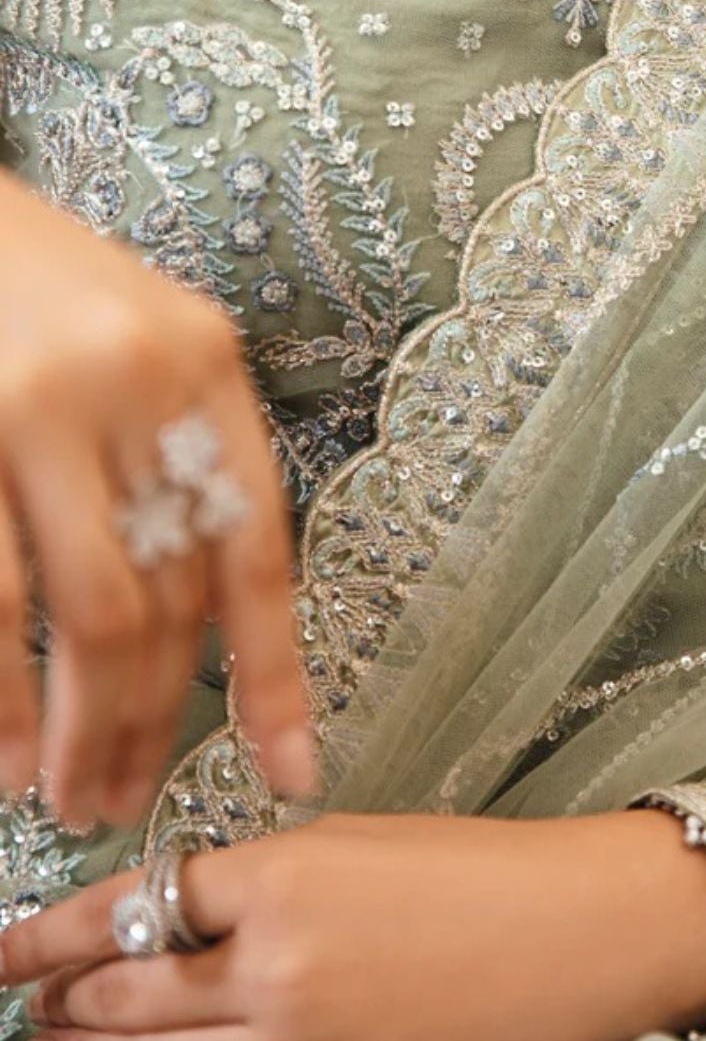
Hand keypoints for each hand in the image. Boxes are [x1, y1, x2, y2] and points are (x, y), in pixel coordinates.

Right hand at [0, 170, 312, 825]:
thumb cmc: (49, 292)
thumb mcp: (148, 346)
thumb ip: (182, 456)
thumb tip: (207, 626)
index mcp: (206, 363)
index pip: (258, 541)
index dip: (277, 668)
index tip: (292, 767)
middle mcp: (139, 382)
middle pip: (176, 592)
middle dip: (159, 718)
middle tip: (130, 797)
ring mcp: (44, 408)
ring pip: (95, 611)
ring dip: (88, 728)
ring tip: (74, 796)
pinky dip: (3, 692)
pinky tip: (7, 753)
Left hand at [3, 810, 705, 1040]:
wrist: (580, 935)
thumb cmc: (486, 874)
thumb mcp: (359, 842)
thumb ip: (263, 879)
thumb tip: (189, 912)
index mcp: (281, 881)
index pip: (129, 906)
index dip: (48, 929)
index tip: (6, 943)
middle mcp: (275, 974)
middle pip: (122, 999)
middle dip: (57, 1001)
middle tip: (24, 996)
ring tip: (67, 1032)